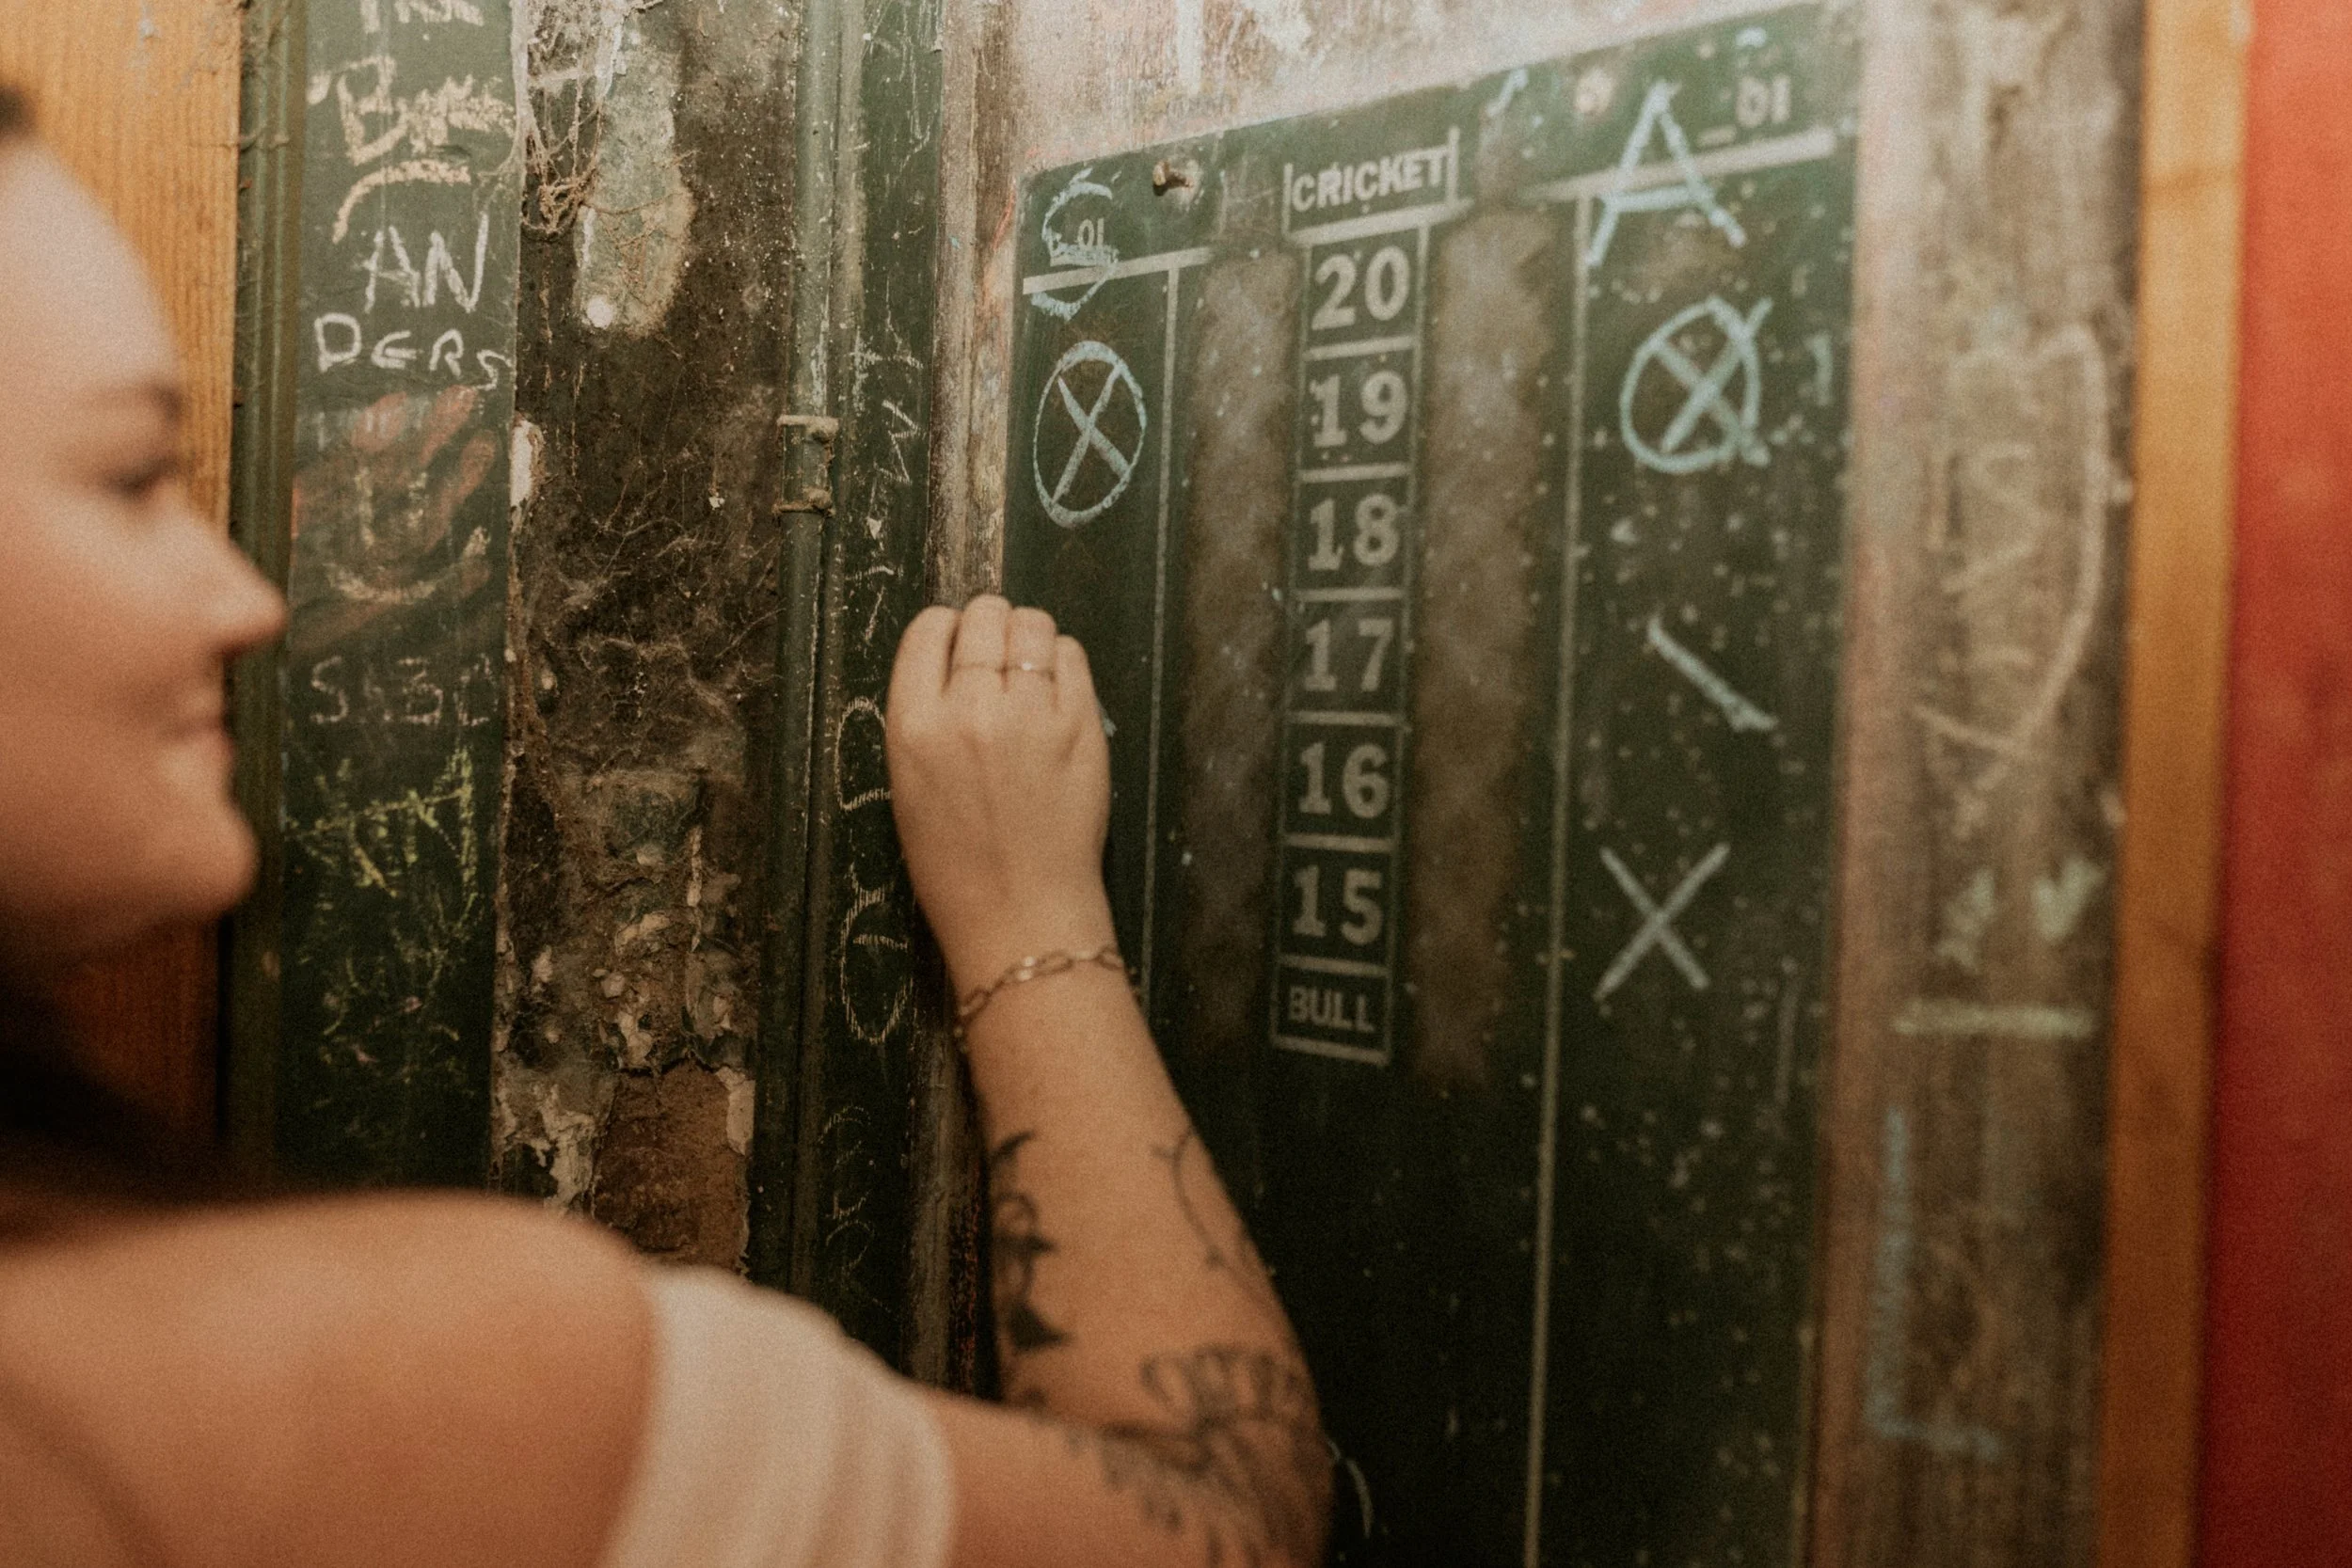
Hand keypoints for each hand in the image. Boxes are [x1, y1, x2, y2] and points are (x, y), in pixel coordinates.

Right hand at [886, 597, 1115, 990]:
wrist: (1020, 912)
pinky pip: (1072, 656)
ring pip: (1032, 625)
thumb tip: (955, 662)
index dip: (945, 630)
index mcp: (913, 726)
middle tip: (997, 656)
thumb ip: (928, 717)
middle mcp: (970, 708)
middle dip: (989, 625)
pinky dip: (1063, 661)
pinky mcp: (1081, 724)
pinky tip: (1057, 690)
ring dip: (1028, 636)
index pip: (926, 631)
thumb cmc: (956, 864)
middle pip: (983, 615)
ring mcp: (1031, 713)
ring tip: (1030, 668)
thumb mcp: (910, 786)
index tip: (956, 646)